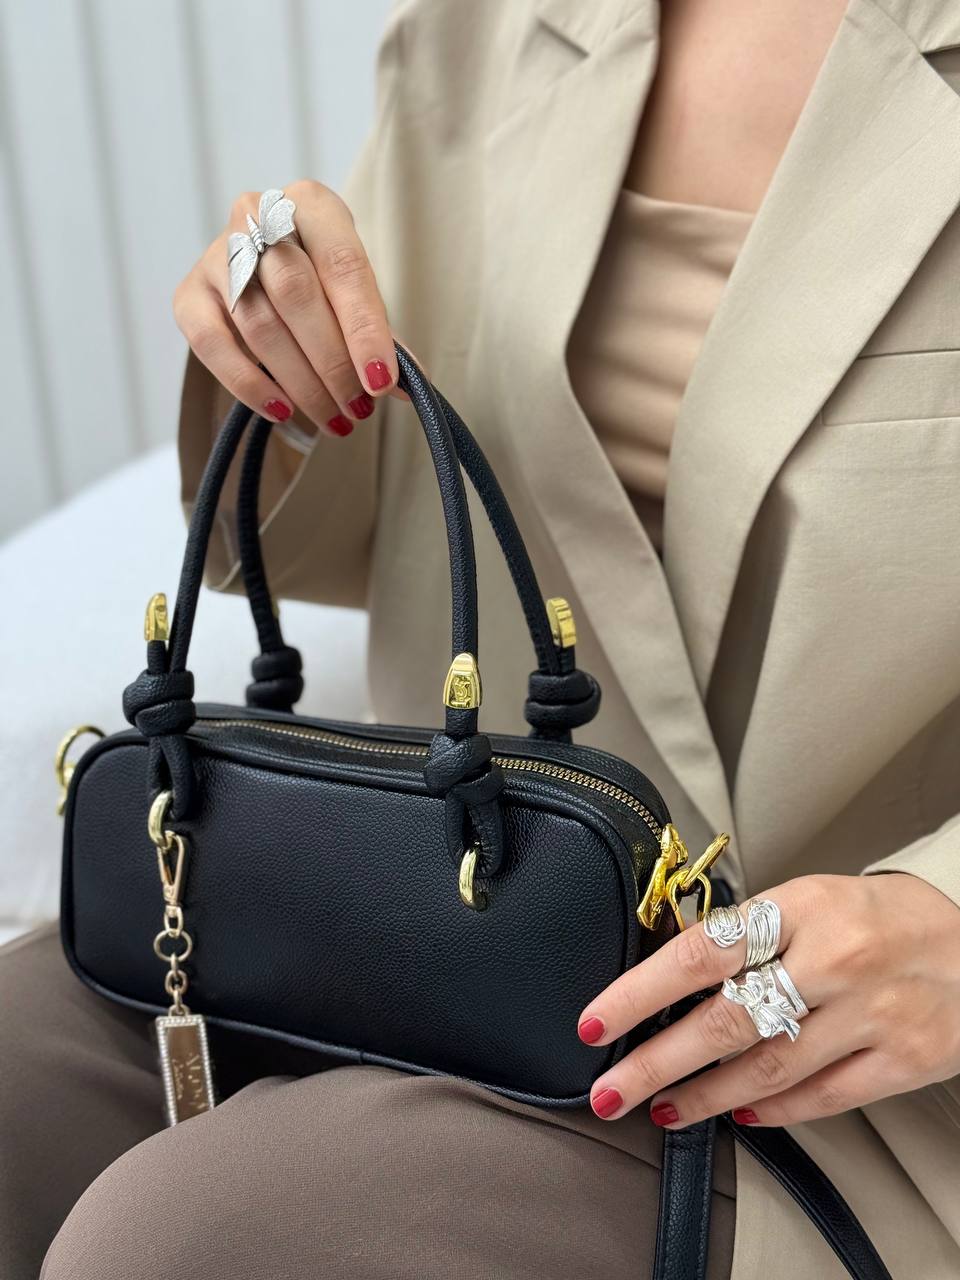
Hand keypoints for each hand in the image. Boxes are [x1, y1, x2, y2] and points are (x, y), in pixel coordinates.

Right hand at [174, 180, 398, 437]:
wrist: (263, 273)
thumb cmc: (321, 285)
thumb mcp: (355, 297)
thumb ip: (378, 337)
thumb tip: (408, 390)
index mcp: (312, 204)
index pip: (344, 265)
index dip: (364, 328)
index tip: (381, 381)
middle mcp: (258, 216)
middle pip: (296, 294)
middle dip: (332, 362)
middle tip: (358, 408)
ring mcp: (217, 254)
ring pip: (258, 324)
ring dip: (301, 383)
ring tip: (334, 419)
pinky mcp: (188, 294)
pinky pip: (212, 344)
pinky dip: (249, 384)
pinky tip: (283, 410)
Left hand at [577, 872, 959, 1127]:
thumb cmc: (875, 917)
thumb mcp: (809, 898)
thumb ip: (749, 934)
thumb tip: (670, 977)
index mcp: (800, 907)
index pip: (701, 950)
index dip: (641, 991)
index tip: (597, 1022)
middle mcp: (833, 960)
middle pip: (727, 1018)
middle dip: (658, 1062)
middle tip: (611, 1090)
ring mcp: (870, 1014)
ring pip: (768, 1068)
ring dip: (705, 1096)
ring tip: (663, 1109)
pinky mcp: (902, 1060)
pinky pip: (823, 1097)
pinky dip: (773, 1110)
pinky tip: (737, 1116)